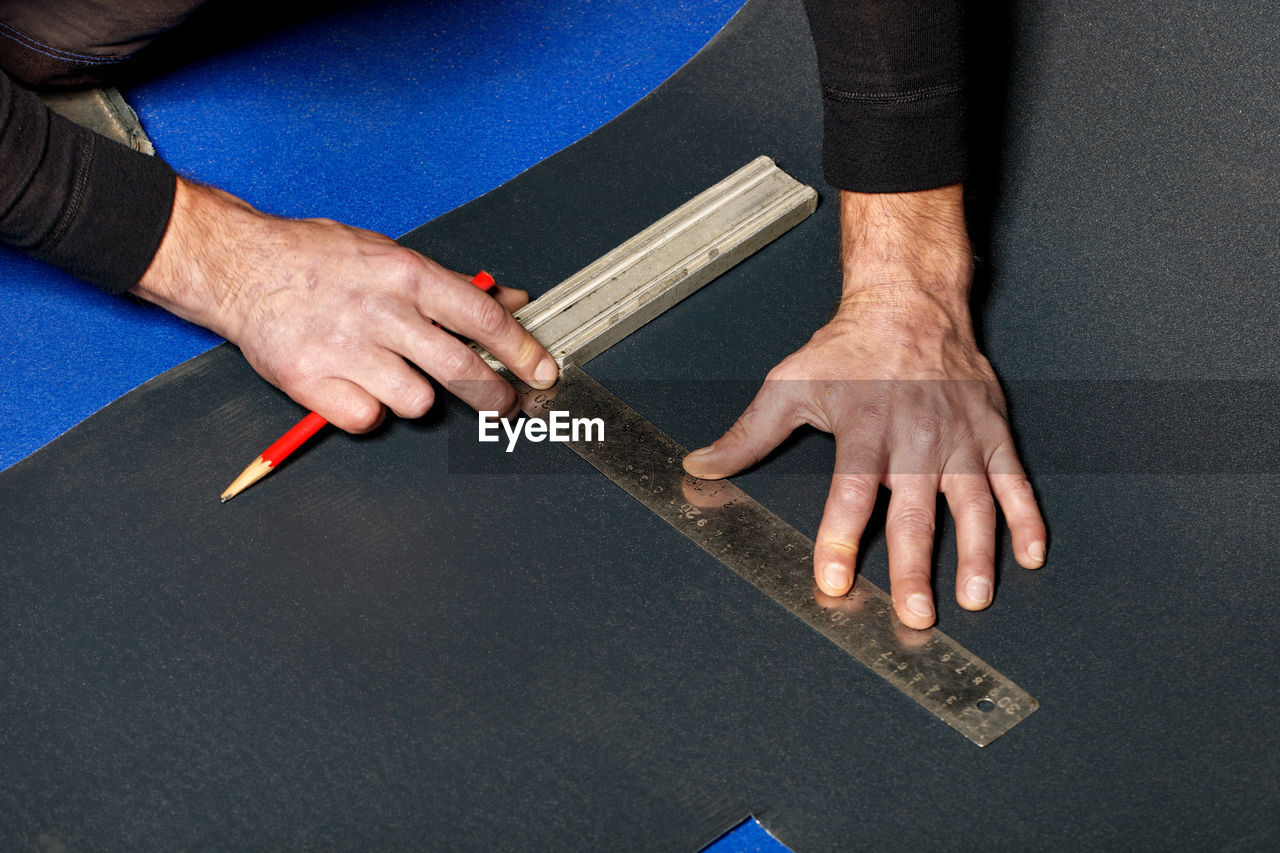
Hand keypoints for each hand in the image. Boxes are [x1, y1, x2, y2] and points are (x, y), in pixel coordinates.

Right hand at [132, 178, 557, 430]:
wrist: (237, 266)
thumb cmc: (315, 259)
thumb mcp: (389, 254)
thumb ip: (452, 284)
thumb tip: (510, 300)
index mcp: (405, 275)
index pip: (483, 319)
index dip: (522, 351)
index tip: (542, 372)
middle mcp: (380, 312)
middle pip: (462, 370)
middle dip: (493, 395)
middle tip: (502, 403)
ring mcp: (345, 350)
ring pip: (417, 403)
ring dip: (414, 396)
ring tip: (392, 374)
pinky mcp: (312, 383)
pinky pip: (368, 419)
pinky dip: (366, 410)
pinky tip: (354, 385)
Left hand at [683, 186, 1044, 628]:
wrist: (909, 302)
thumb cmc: (848, 348)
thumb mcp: (790, 384)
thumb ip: (748, 434)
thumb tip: (701, 467)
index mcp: (865, 425)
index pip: (851, 491)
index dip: (841, 537)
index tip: (835, 579)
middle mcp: (915, 435)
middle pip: (915, 508)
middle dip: (915, 565)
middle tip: (914, 613)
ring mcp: (958, 436)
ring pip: (972, 501)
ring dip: (977, 552)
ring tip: (973, 598)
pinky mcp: (990, 432)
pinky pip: (1015, 479)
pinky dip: (1027, 517)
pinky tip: (1030, 556)